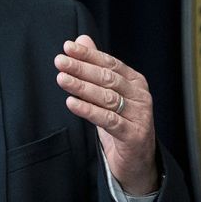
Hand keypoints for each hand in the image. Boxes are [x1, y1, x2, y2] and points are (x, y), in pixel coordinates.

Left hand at [54, 34, 158, 194]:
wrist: (138, 162)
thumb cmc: (120, 124)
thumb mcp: (108, 95)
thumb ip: (96, 67)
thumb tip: (82, 39)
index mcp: (135, 82)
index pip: (110, 63)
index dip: (88, 55)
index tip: (67, 47)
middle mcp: (141, 96)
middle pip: (108, 79)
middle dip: (82, 68)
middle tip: (60, 61)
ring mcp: (140, 116)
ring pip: (107, 98)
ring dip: (82, 87)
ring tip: (62, 79)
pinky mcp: (134, 135)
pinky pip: (108, 120)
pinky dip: (89, 110)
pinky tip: (72, 103)